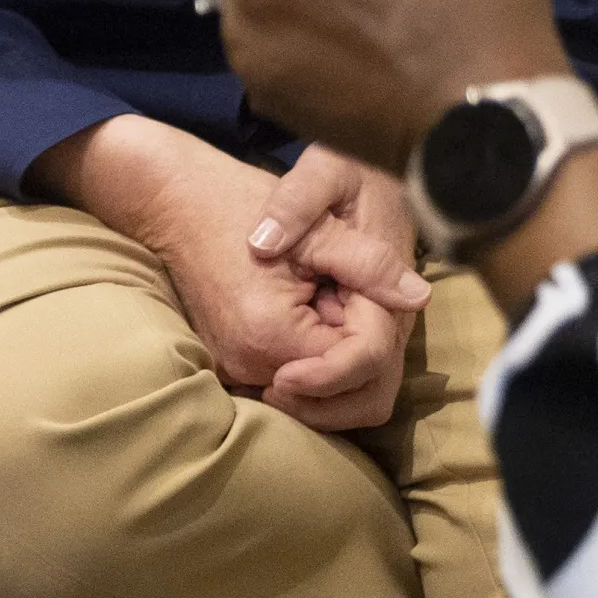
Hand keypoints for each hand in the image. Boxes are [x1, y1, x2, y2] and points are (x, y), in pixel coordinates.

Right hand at [32, 115, 413, 430]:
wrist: (177, 203)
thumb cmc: (244, 205)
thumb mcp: (319, 228)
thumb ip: (370, 266)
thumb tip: (419, 299)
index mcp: (272, 337)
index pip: (362, 365)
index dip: (377, 324)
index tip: (354, 288)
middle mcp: (249, 368)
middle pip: (346, 394)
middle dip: (362, 349)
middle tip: (343, 294)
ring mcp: (238, 372)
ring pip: (325, 394)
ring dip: (341, 353)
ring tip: (323, 297)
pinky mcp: (233, 366)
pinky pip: (297, 383)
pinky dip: (317, 355)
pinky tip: (307, 308)